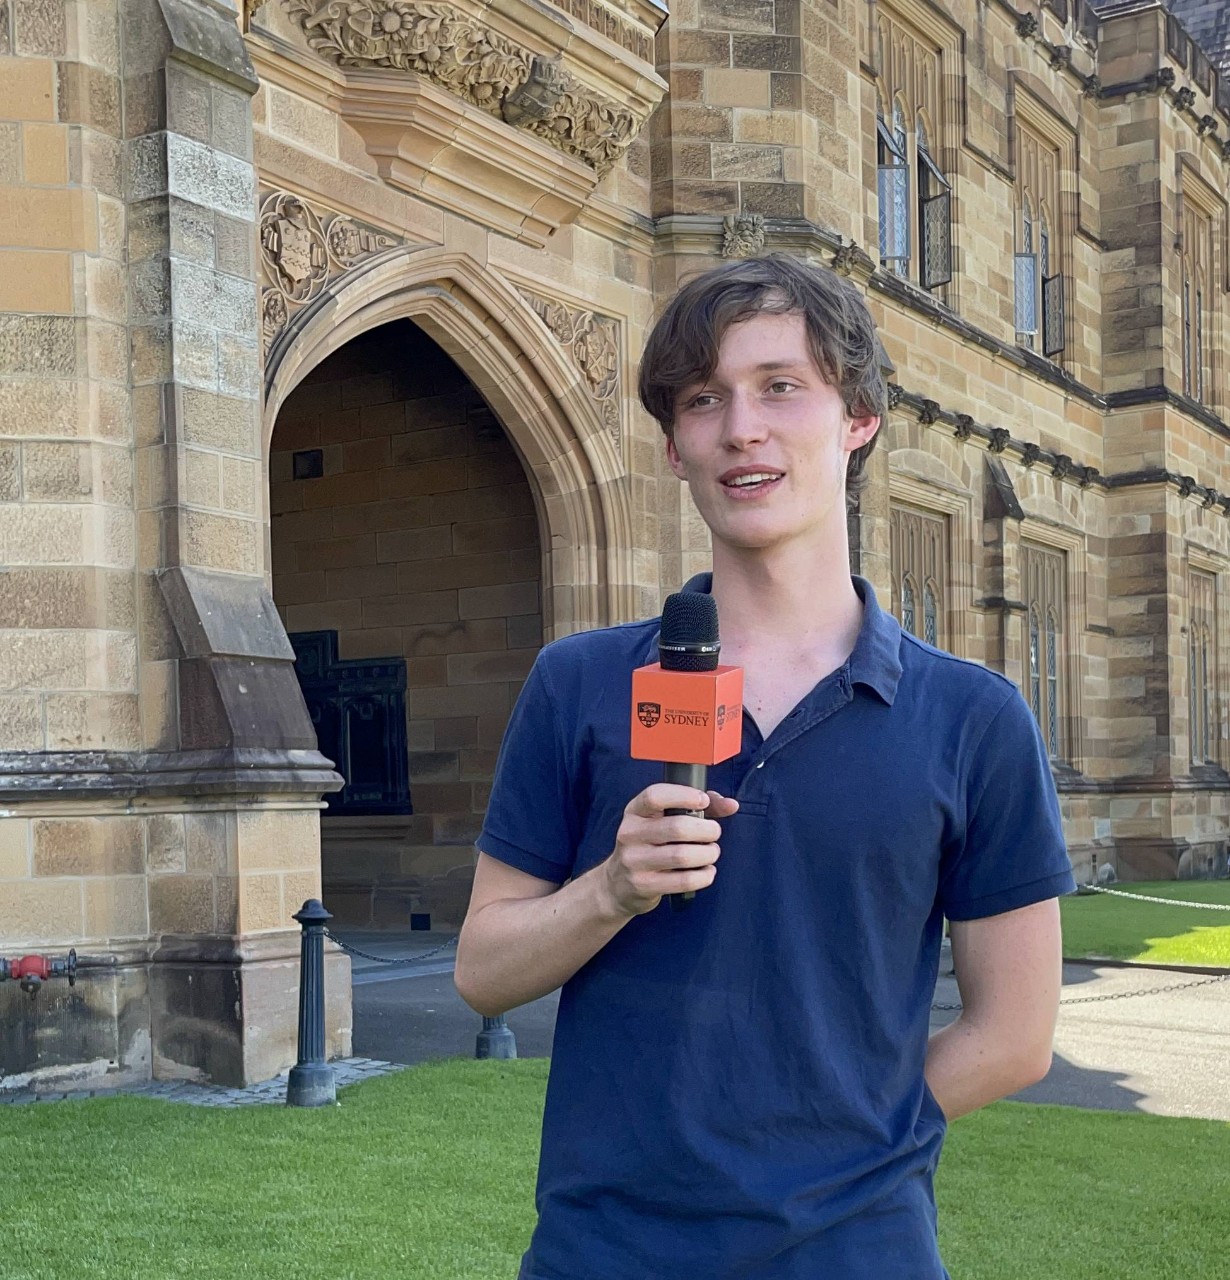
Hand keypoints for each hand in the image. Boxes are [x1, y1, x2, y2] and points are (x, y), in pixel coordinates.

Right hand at [599, 785, 739, 916]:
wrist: (617, 885)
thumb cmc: (649, 846)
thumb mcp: (662, 821)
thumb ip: (697, 808)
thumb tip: (731, 805)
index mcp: (635, 812)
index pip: (655, 796)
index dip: (684, 795)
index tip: (704, 801)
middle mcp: (630, 834)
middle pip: (677, 827)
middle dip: (707, 830)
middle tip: (714, 833)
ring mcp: (634, 861)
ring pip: (683, 855)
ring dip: (708, 853)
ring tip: (711, 852)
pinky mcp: (644, 885)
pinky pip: (684, 880)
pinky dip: (704, 876)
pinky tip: (706, 871)